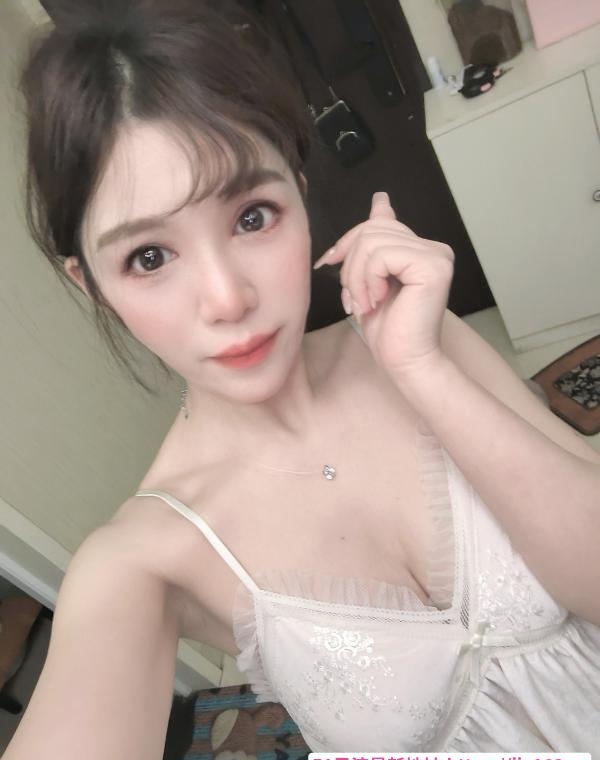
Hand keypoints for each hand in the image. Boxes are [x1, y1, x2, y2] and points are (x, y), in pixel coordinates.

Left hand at [314, 192, 454, 378]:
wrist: (405, 361)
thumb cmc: (388, 329)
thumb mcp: (371, 279)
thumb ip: (375, 243)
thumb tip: (381, 199)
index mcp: (421, 249)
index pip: (378, 223)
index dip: (349, 241)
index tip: (330, 261)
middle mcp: (434, 248)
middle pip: (371, 229)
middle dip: (350, 263)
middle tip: (352, 297)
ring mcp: (436, 255)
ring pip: (372, 242)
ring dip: (357, 277)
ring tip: (364, 303)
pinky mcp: (432, 266)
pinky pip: (381, 256)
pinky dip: (368, 280)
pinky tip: (376, 301)